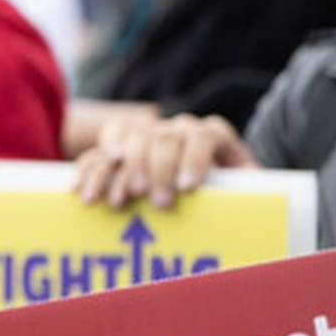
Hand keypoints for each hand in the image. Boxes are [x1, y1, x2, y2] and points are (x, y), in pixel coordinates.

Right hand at [72, 111, 253, 208]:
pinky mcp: (120, 148)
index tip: (188, 187)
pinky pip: (100, 149)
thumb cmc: (228, 195)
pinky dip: (91, 168)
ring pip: (129, 138)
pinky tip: (83, 190)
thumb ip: (250, 194)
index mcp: (211, 136)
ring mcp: (147, 135)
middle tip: (157, 202)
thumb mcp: (245, 192)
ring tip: (118, 201)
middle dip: (157, 169)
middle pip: (163, 137)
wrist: (206, 185)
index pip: (204, 136)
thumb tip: (252, 206)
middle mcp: (178, 130)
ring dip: (122, 170)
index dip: (195, 158)